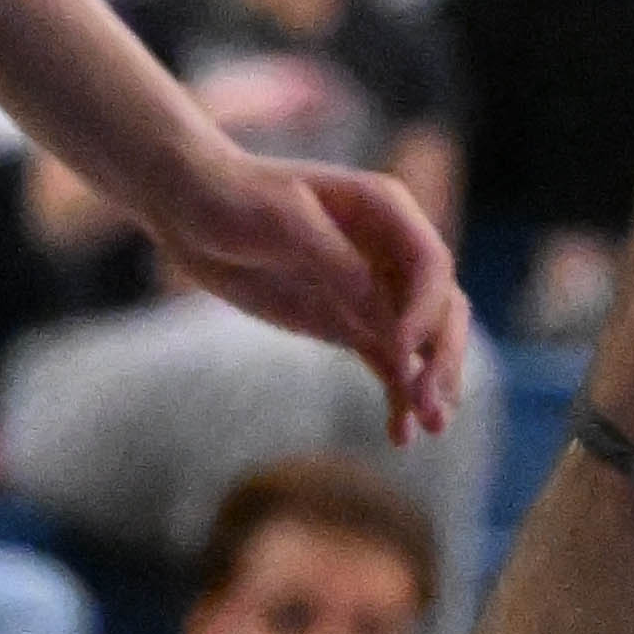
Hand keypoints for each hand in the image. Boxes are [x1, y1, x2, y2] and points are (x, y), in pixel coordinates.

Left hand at [162, 150, 469, 442]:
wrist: (189, 207)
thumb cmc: (236, 197)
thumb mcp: (284, 224)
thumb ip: (337, 264)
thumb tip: (386, 315)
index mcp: (386, 209)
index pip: (431, 263)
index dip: (426, 309)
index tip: (401, 351)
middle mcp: (390, 248)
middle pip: (442, 304)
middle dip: (444, 354)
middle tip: (431, 403)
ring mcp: (370, 288)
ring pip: (423, 339)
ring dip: (432, 381)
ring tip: (432, 427)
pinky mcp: (346, 321)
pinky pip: (387, 360)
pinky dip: (398, 394)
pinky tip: (401, 435)